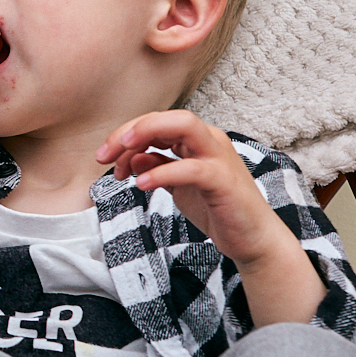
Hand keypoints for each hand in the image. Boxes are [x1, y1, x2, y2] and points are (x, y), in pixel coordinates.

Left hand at [97, 111, 293, 267]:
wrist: (252, 239)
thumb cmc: (216, 209)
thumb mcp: (177, 186)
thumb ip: (157, 168)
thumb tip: (131, 158)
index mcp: (197, 140)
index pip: (157, 122)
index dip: (126, 134)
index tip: (104, 156)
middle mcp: (210, 140)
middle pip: (167, 117)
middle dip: (131, 130)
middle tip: (104, 155)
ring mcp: (219, 157)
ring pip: (184, 126)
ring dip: (146, 136)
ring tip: (120, 161)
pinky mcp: (224, 181)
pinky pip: (191, 168)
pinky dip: (163, 173)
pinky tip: (141, 185)